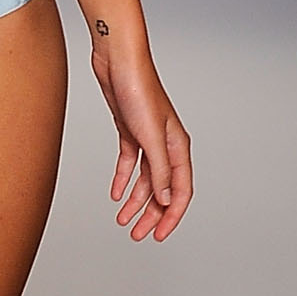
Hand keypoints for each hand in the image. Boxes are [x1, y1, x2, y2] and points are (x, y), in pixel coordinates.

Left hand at [93, 38, 191, 241]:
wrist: (117, 60)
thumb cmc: (137, 89)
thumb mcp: (149, 136)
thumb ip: (158, 169)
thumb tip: (164, 198)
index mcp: (177, 146)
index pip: (180, 190)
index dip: (171, 216)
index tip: (158, 235)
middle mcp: (166, 144)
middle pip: (162, 189)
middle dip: (151, 214)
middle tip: (137, 234)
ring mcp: (148, 138)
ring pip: (145, 179)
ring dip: (135, 201)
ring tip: (123, 220)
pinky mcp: (130, 131)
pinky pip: (130, 163)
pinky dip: (124, 180)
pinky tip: (116, 194)